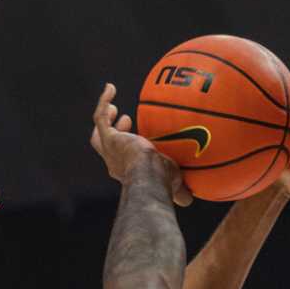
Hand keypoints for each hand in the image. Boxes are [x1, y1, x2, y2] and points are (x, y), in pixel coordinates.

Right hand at [90, 83, 191, 205]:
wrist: (148, 177)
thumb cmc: (162, 182)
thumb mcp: (173, 182)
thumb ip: (180, 190)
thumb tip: (190, 199)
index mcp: (127, 170)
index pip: (123, 158)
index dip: (128, 144)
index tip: (137, 133)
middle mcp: (115, 161)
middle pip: (106, 145)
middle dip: (114, 131)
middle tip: (126, 118)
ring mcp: (110, 149)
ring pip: (99, 132)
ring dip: (105, 118)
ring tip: (113, 105)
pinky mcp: (109, 138)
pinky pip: (100, 116)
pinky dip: (103, 102)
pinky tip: (111, 88)